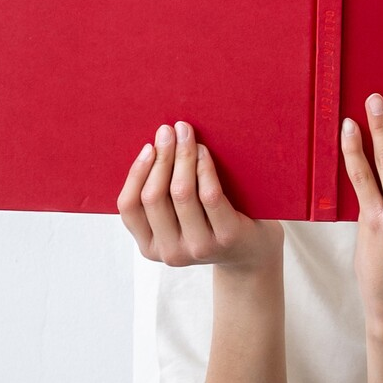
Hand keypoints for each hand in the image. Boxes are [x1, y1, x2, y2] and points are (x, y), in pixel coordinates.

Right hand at [116, 122, 284, 273]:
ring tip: (186, 135)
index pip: (129, 206)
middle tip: (168, 130)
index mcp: (150, 246)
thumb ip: (160, 197)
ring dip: (182, 157)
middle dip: (161, 157)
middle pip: (154, 196)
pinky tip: (204, 152)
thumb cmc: (210, 225)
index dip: (136, 173)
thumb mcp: (177, 219)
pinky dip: (204, 168)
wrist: (253, 252)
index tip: (148, 146)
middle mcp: (170, 252)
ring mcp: (198, 248)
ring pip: (181, 193)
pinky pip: (209, 196)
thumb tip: (152, 146)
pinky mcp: (226, 238)